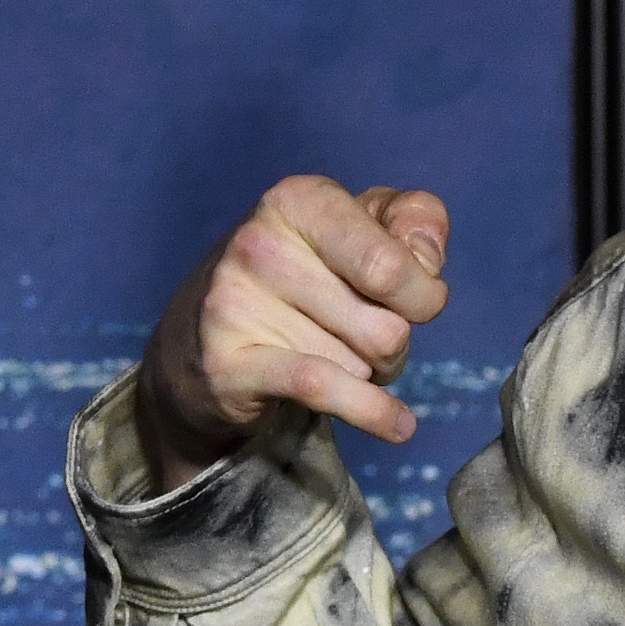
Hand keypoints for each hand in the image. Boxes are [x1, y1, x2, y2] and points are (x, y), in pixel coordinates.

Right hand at [134, 178, 450, 489]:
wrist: (196, 347)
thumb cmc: (304, 279)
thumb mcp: (361, 228)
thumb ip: (414, 219)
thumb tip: (428, 256)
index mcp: (298, 201)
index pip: (395, 263)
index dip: (424, 294)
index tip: (415, 302)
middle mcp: (260, 243)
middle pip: (388, 324)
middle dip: (398, 341)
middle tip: (370, 336)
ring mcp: (236, 304)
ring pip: (364, 363)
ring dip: (369, 371)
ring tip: (335, 354)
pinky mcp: (227, 364)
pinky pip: (326, 390)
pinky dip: (373, 412)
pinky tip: (398, 424)